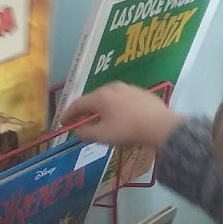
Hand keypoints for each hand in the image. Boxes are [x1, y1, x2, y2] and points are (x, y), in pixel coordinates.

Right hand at [60, 84, 179, 150]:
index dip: (68, 114)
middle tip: (78, 121)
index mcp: (100, 97)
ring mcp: (128, 88)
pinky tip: (120, 116)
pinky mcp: (141, 93)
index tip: (62, 123)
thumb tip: (77, 130)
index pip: (78, 104)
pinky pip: (122, 100)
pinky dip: (115, 107)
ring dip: (100, 108)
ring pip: (108, 98)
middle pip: (93, 99)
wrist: (160, 126)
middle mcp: (112, 88)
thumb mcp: (103, 136)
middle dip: (84, 110)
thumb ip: (86, 133)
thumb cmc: (128, 130)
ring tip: (99, 118)